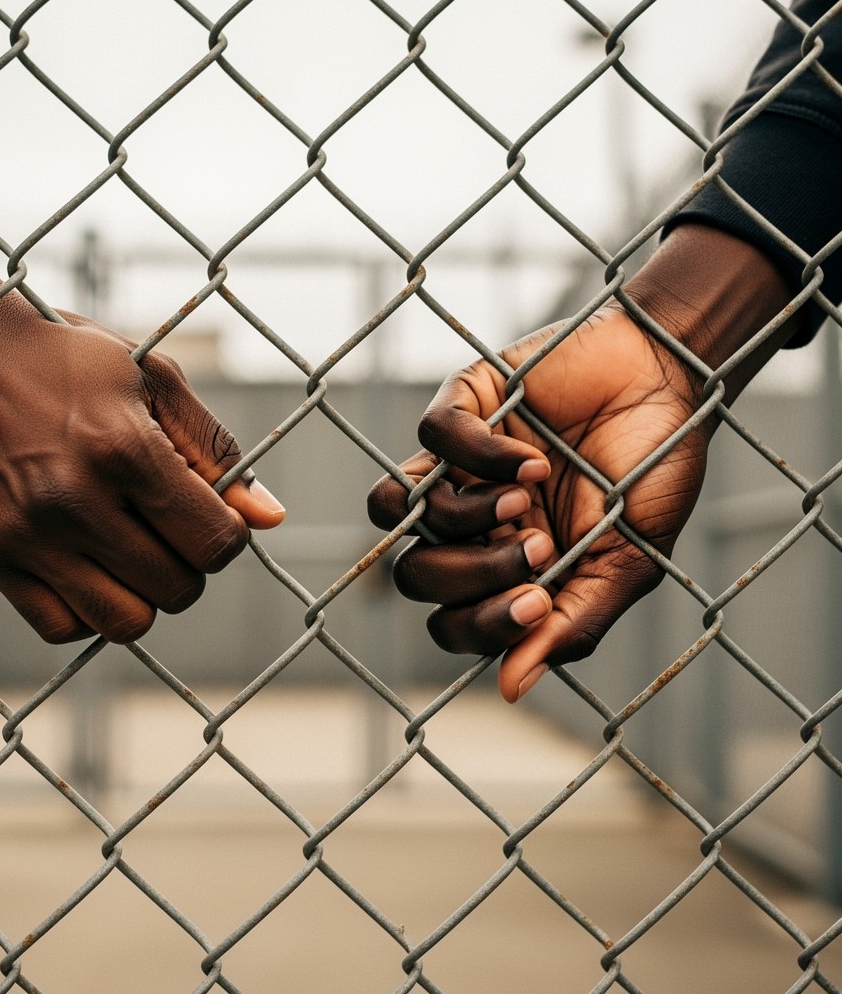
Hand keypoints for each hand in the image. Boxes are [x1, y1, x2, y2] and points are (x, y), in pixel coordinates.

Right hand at [0, 312, 284, 644]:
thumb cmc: (70, 359)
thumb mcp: (155, 380)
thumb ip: (216, 450)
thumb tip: (271, 520)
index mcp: (125, 450)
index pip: (215, 543)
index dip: (228, 536)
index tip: (210, 514)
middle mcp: (73, 500)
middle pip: (176, 589)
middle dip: (190, 564)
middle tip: (168, 527)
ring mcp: (26, 535)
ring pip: (124, 623)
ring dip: (145, 597)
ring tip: (132, 552)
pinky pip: (61, 628)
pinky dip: (88, 612)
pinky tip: (90, 568)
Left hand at [370, 305, 708, 700]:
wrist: (673, 381)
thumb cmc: (653, 471)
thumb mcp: (626, 562)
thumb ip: (572, 625)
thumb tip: (511, 688)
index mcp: (505, 566)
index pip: (448, 621)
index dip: (476, 625)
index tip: (537, 600)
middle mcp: (471, 519)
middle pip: (412, 573)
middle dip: (472, 573)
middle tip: (538, 545)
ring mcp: (459, 463)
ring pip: (395, 510)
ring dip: (456, 517)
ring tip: (522, 501)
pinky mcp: (464, 403)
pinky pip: (429, 438)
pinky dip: (477, 454)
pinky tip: (533, 458)